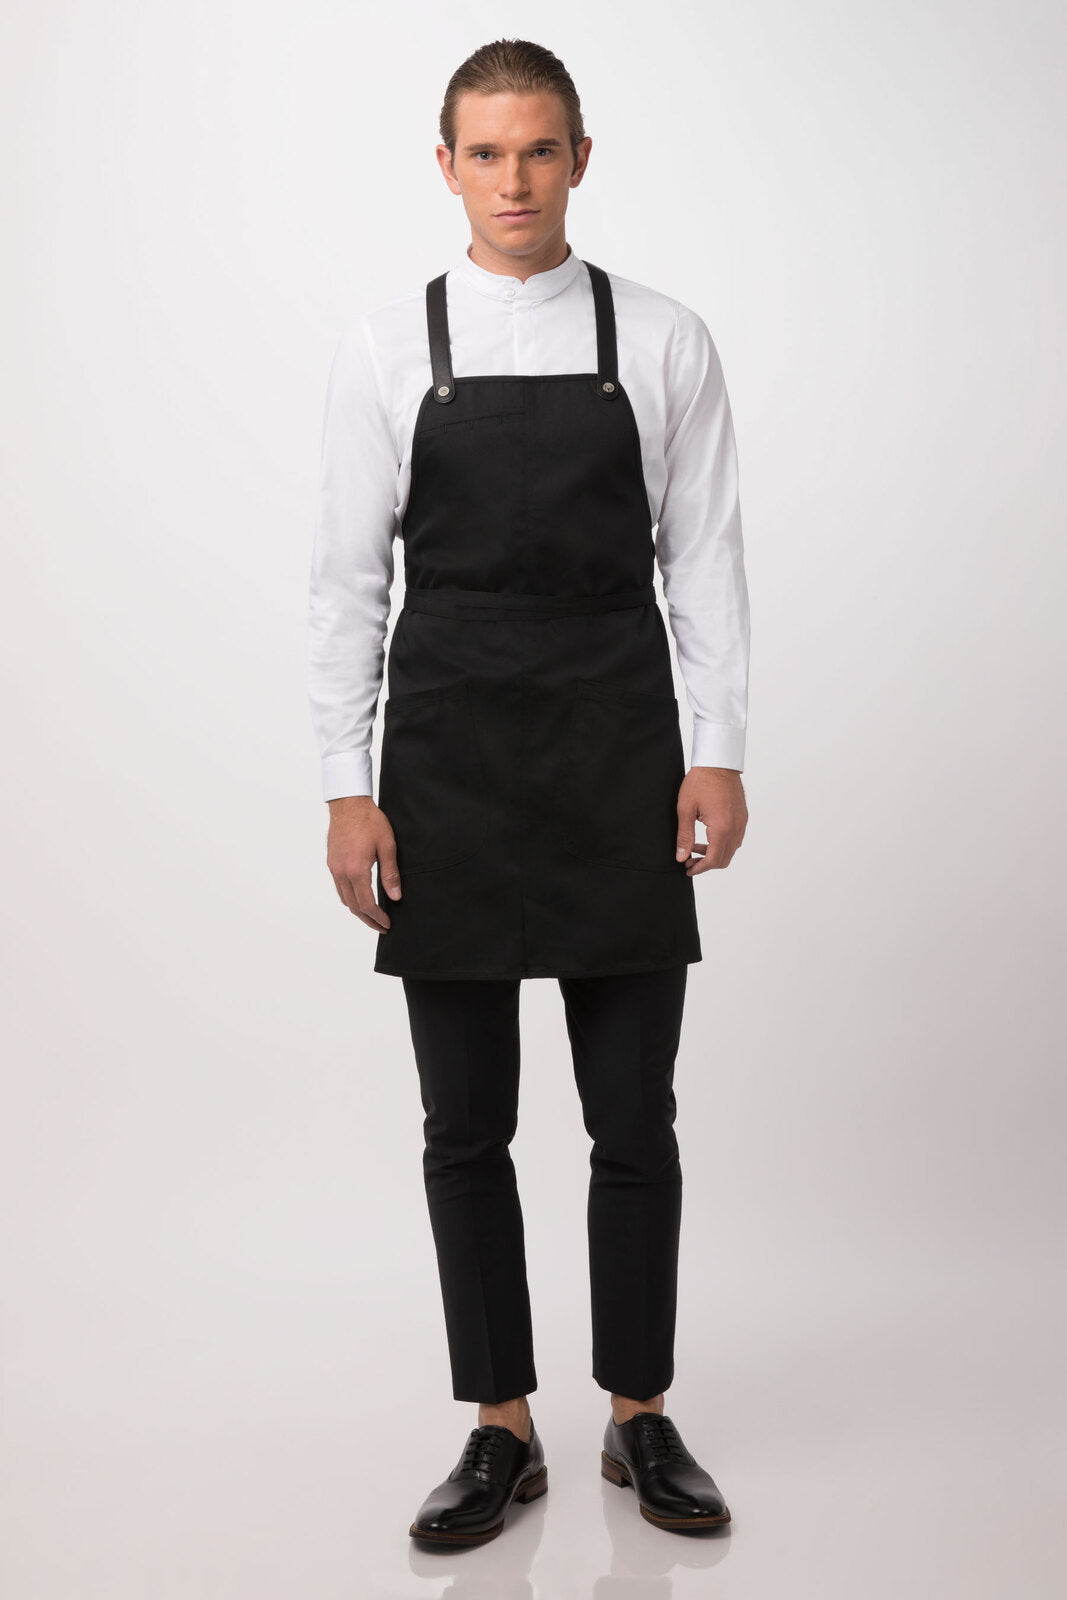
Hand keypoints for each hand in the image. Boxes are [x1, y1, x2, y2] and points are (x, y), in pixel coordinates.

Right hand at [325, 796, 401, 932]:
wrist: (348, 803)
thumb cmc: (369, 821)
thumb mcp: (387, 846)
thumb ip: (391, 874)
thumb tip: (396, 897)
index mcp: (356, 870)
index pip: (367, 904)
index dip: (378, 918)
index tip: (388, 924)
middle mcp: (341, 872)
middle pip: (354, 907)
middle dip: (368, 920)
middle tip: (382, 927)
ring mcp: (334, 868)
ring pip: (344, 899)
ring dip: (358, 911)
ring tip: (372, 917)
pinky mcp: (332, 863)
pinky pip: (339, 888)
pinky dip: (350, 898)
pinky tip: (360, 898)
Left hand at [675, 767, 747, 874]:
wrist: (718, 762)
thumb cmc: (700, 782)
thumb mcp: (685, 809)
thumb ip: (684, 836)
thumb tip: (681, 857)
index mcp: (722, 828)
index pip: (714, 860)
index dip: (700, 868)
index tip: (687, 869)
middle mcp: (736, 828)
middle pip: (724, 859)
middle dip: (706, 864)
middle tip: (688, 860)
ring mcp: (741, 822)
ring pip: (731, 850)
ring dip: (714, 854)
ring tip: (695, 847)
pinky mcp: (743, 817)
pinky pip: (735, 838)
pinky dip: (722, 844)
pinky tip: (707, 837)